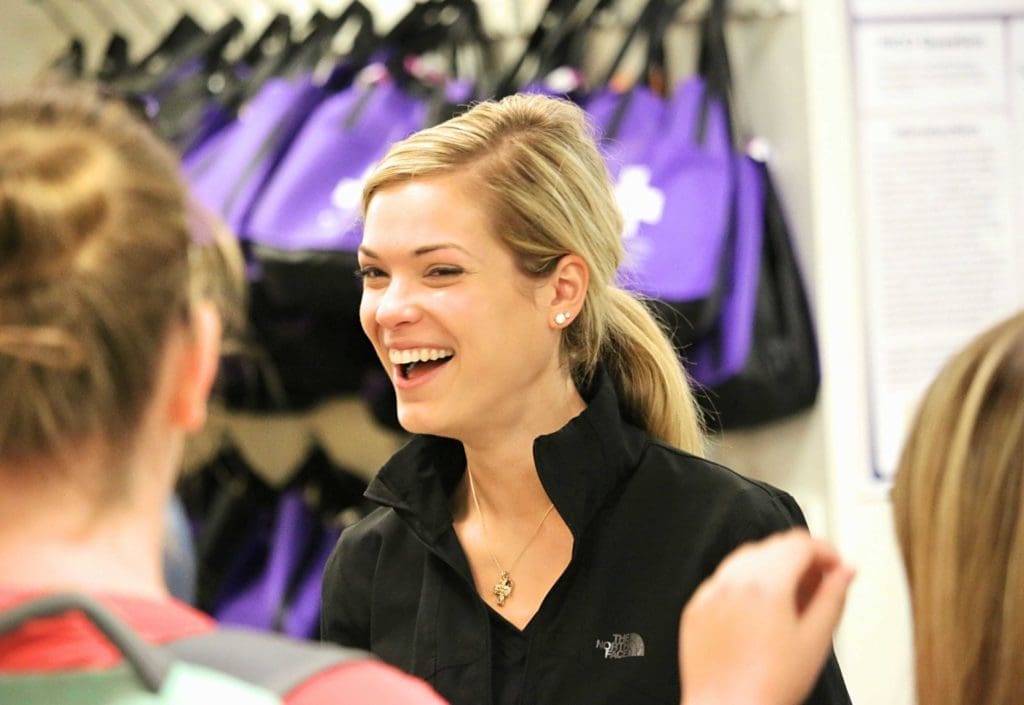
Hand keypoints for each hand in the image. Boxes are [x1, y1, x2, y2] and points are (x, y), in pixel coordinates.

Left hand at [678, 529, 854, 704]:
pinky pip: (723, 581)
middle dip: (800, 559)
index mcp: (764, 584)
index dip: (824, 550)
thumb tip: (845, 570)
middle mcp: (731, 581)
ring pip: (745, 559)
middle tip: (819, 585)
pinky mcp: (695, 608)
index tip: (836, 566)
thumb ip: (833, 597)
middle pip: (772, 547)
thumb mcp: (815, 641)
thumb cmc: (769, 686)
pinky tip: (760, 613)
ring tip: (792, 601)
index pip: (798, 543)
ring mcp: (709, 593)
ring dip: (772, 567)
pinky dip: (745, 585)